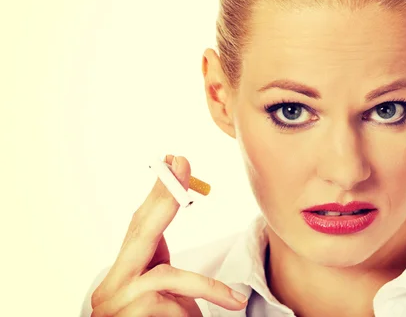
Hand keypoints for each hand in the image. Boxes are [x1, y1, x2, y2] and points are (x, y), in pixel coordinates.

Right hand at [90, 155, 247, 315]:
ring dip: (204, 287)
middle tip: (181, 166)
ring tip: (235, 303)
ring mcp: (118, 303)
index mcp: (126, 270)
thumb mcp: (167, 293)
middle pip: (139, 230)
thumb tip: (179, 211)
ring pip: (167, 277)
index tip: (175, 160)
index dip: (159, 191)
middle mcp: (114, 283)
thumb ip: (167, 262)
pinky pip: (175, 308)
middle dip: (164, 196)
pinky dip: (195, 315)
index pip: (140, 223)